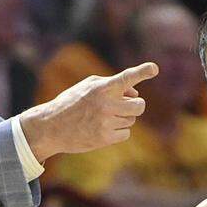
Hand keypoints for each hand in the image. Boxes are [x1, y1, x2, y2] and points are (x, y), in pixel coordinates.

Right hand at [19, 62, 157, 161]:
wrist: (52, 127)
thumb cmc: (71, 103)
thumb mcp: (87, 87)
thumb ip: (111, 84)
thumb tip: (135, 92)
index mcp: (101, 88)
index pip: (126, 78)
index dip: (142, 72)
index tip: (154, 68)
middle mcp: (105, 105)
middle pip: (139, 105)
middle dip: (136, 105)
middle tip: (127, 105)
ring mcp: (106, 122)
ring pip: (131, 120)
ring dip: (123, 118)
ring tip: (103, 117)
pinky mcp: (105, 138)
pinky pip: (125, 133)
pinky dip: (118, 131)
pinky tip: (102, 128)